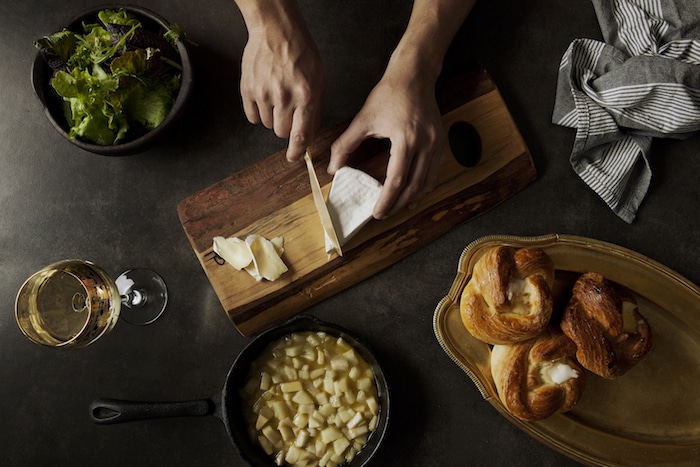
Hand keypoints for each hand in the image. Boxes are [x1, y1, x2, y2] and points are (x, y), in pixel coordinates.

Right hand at [237, 2, 323, 160]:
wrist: (276, 32)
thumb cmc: (300, 53)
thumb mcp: (319, 81)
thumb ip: (314, 110)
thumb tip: (308, 135)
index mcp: (306, 96)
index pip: (300, 136)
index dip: (297, 152)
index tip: (294, 157)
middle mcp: (284, 97)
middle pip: (281, 132)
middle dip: (286, 128)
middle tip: (289, 114)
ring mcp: (264, 93)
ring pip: (267, 124)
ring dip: (273, 118)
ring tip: (277, 98)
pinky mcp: (247, 89)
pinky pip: (252, 116)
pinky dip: (258, 112)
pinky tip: (264, 98)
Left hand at [329, 72, 444, 219]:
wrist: (414, 75)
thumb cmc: (388, 94)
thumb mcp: (363, 118)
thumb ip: (346, 144)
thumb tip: (333, 168)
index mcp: (405, 138)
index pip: (396, 178)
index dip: (387, 199)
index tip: (377, 213)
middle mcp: (425, 143)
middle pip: (414, 185)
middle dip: (399, 204)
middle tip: (384, 214)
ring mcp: (436, 143)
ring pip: (427, 182)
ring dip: (413, 198)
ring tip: (398, 207)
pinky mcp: (441, 141)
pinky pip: (433, 171)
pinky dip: (423, 185)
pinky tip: (412, 191)